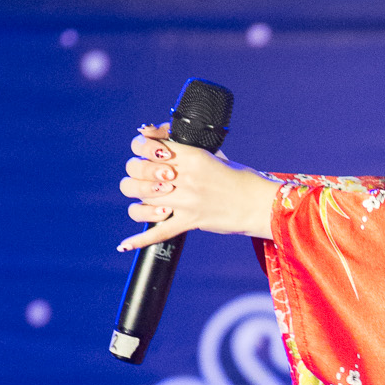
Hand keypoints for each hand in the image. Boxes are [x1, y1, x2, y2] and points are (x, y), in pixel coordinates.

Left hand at [118, 123, 279, 250]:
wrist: (259, 203)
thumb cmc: (240, 178)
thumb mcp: (214, 154)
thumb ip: (188, 148)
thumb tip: (163, 140)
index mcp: (190, 154)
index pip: (148, 145)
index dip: (140, 148)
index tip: (145, 151)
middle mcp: (184, 176)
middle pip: (138, 172)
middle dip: (136, 175)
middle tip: (147, 179)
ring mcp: (185, 200)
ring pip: (142, 198)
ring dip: (138, 200)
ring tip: (145, 201)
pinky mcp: (190, 221)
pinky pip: (158, 232)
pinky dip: (139, 240)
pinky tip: (125, 244)